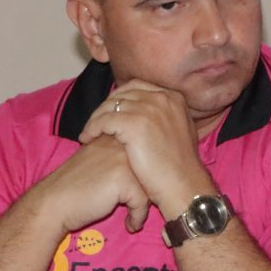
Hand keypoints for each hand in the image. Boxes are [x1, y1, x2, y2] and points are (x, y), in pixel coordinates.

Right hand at [29, 137, 151, 233]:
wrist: (51, 205)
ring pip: (149, 184)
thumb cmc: (72, 189)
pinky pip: (142, 201)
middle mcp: (120, 144)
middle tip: (142, 207)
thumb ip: (117, 158)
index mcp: (113, 137)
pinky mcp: (123, 179)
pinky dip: (138, 216)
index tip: (138, 194)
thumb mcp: (96, 163)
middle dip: (149, 190)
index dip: (146, 175)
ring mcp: (122, 160)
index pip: (143, 152)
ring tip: (135, 218)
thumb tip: (145, 170)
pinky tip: (130, 225)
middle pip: (150, 168)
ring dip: (144, 206)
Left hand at [77, 80, 211, 217]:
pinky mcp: (134, 124)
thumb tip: (145, 113)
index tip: (109, 113)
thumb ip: (164, 116)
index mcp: (173, 97)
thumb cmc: (179, 165)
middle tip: (95, 123)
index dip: (119, 98)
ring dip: (96, 118)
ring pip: (109, 106)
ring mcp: (149, 109)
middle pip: (122, 93)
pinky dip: (92, 128)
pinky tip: (87, 139)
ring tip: (89, 133)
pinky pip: (103, 120)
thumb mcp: (179, 130)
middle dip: (105, 107)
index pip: (137, 87)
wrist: (183, 184)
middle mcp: (162, 98)